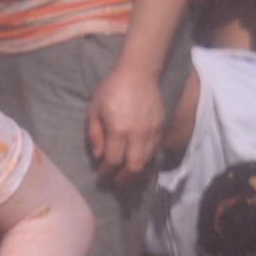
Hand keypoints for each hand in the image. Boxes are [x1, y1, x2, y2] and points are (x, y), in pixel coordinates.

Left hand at [85, 60, 165, 178]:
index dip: (106, 172)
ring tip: (126, 175)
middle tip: (115, 182)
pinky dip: (146, 160)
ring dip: (135, 172)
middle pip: (133, 167)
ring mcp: (152, 133)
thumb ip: (95, 135)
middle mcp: (138, 135)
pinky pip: (155, 151)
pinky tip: (138, 161)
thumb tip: (99, 157)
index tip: (101, 175)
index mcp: (119, 131)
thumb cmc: (112, 90)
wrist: (139, 74)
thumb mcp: (94, 110)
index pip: (113, 161)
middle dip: (123, 179)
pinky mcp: (161, 128)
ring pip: (147, 162)